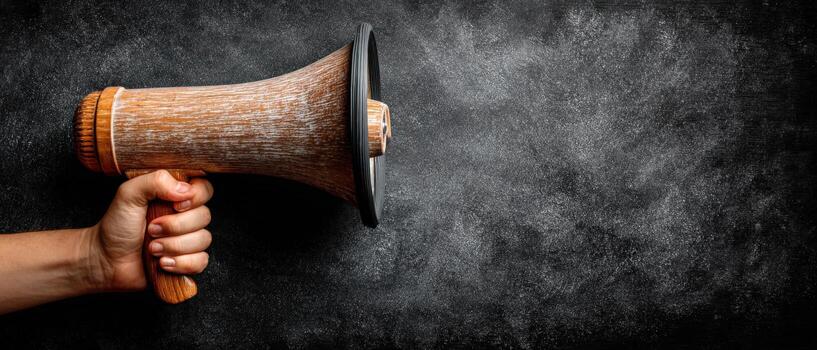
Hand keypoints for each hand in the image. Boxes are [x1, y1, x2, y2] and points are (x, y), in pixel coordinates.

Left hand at [88, 170, 213, 290]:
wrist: (105, 261)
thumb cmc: (116, 226)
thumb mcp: (128, 195)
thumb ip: (155, 181)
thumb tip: (185, 190)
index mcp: (175, 197)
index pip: (204, 189)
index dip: (196, 197)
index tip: (176, 205)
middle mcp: (185, 217)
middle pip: (205, 216)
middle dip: (176, 226)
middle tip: (151, 230)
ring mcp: (187, 240)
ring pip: (203, 240)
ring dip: (175, 246)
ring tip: (152, 249)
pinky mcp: (187, 262)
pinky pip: (201, 261)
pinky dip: (181, 264)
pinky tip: (163, 263)